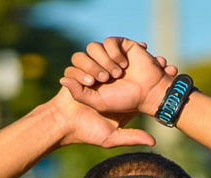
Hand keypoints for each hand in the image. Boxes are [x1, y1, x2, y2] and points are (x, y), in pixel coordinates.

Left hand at [60, 37, 178, 116]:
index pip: (72, 69)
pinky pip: (109, 41)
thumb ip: (79, 94)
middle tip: (106, 79)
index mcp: (89, 79)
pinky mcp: (121, 45)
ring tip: (117, 73)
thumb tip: (62, 80)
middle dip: (91, 67)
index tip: (92, 83)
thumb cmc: (125, 101)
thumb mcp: (99, 102)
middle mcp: (97, 65)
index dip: (79, 74)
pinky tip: (123, 64)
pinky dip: (114, 53)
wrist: (149, 93)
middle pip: (80, 56)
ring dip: (104, 61)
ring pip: (93, 47)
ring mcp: (108, 54)